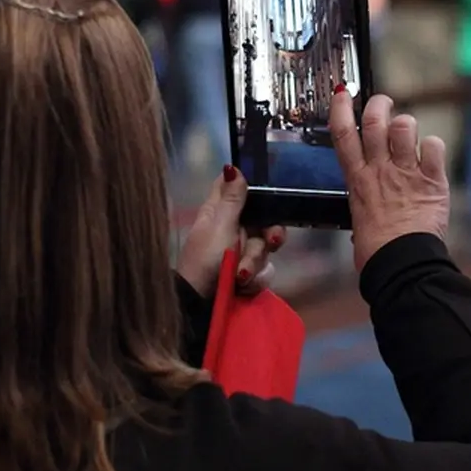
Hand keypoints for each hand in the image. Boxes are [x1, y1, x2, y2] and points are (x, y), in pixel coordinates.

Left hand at [176, 165, 286, 297]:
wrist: (198, 305)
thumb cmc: (205, 259)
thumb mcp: (220, 226)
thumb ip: (232, 199)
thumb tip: (232, 165)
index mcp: (221, 212)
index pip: (239, 188)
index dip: (256, 189)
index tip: (269, 196)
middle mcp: (233, 229)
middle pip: (264, 221)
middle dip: (269, 235)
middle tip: (272, 241)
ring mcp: (241, 253)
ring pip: (266, 249)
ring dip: (255, 263)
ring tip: (239, 276)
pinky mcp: (248, 276)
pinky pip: (265, 271)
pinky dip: (255, 280)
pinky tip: (242, 287)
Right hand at [330, 89, 449, 270]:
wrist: (401, 265)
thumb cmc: (377, 252)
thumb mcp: (358, 223)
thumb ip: (364, 205)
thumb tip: (366, 212)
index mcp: (358, 181)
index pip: (343, 135)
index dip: (342, 109)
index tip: (342, 94)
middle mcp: (380, 171)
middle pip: (375, 121)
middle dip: (379, 105)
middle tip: (382, 103)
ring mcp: (406, 173)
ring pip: (404, 127)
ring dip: (406, 123)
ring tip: (407, 133)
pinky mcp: (431, 181)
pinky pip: (434, 146)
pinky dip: (433, 145)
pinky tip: (430, 154)